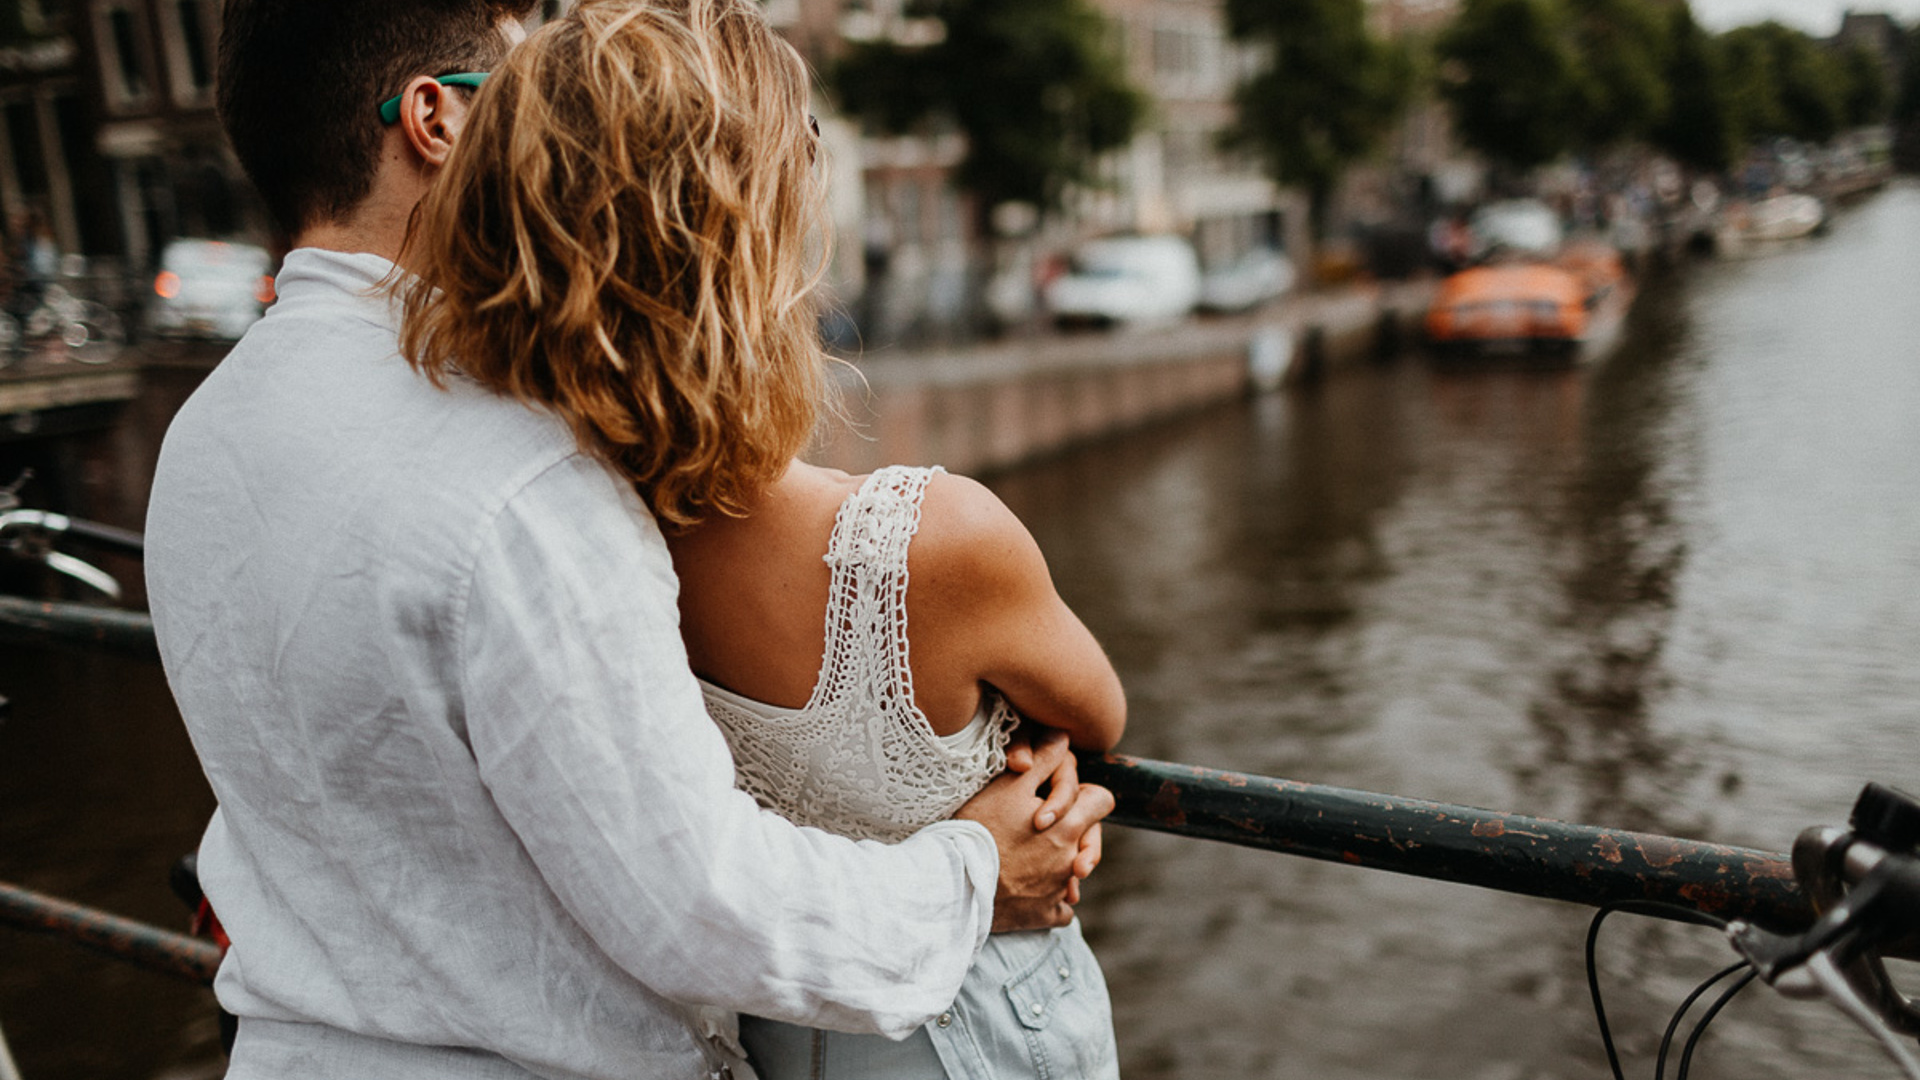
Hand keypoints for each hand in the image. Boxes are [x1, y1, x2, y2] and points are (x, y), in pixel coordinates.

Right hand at [956, 730, 1113, 931]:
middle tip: (1042, 831)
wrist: (953, 882)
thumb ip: (1043, 760)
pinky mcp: (1044, 917)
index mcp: (1068, 826)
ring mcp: (1059, 891)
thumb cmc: (977, 829)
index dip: (1085, 796)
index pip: (1102, 801)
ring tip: (1028, 860)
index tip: (1060, 801)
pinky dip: (1051, 902)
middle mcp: (1069, 860)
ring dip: (1059, 867)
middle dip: (1072, 834)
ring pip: (1073, 875)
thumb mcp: (1006, 787)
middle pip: (1088, 840)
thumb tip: (1064, 736)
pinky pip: (1061, 910)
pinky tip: (1031, 891)